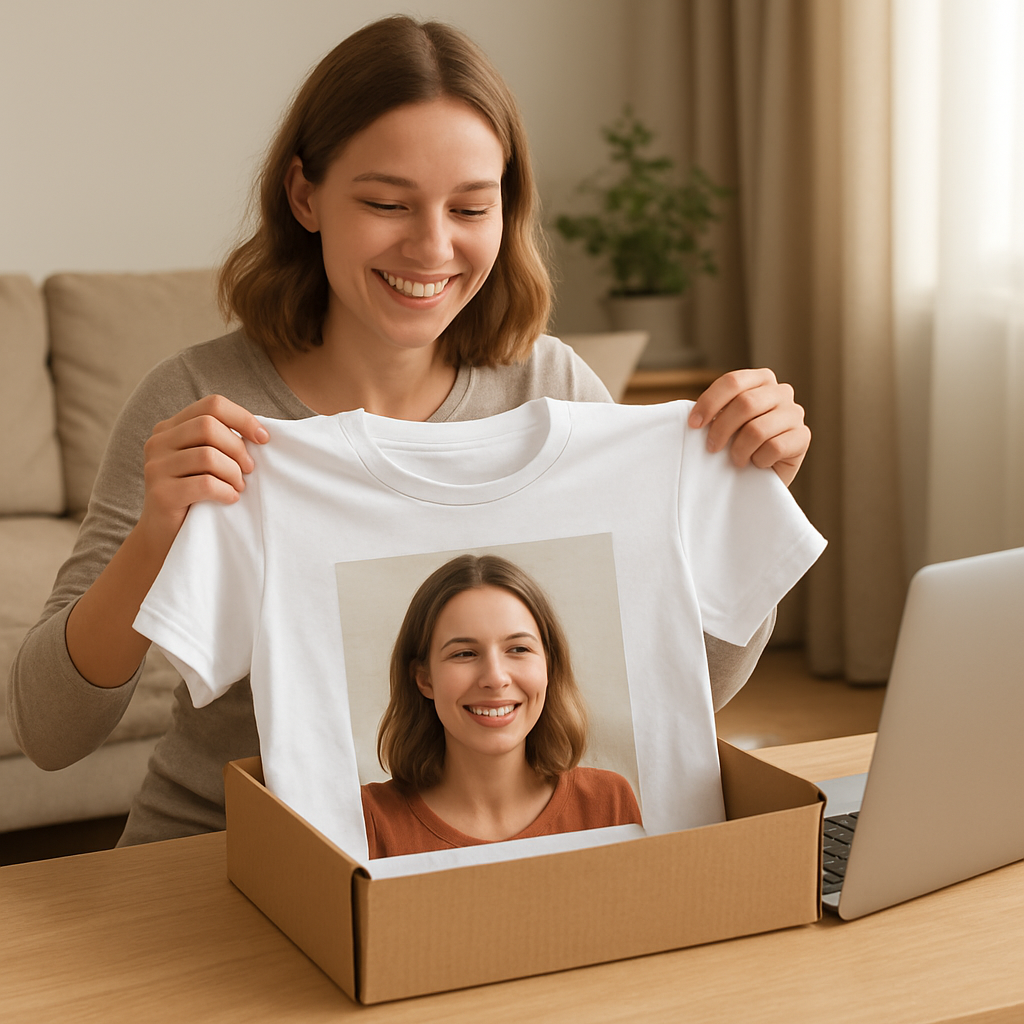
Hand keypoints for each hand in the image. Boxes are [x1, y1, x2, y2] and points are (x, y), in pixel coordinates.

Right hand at [138, 395, 269, 544]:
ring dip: (233, 473)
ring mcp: (155, 467)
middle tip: (249, 470)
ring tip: (238, 487)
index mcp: (170, 428)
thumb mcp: (205, 462)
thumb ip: (220, 442)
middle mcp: (158, 442)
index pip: (212, 405)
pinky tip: (230, 499)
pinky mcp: (161, 493)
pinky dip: (226, 491)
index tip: (263, 439)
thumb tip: (260, 433)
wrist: (165, 535)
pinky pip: (205, 484)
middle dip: (238, 448)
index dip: (242, 418)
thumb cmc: (196, 494)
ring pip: (207, 456)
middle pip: (208, 426)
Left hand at [687, 369, 809, 486]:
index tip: (693, 424)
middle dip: (721, 429)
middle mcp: (781, 391)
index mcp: (761, 379)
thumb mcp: (725, 422)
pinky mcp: (803, 436)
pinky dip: (758, 459)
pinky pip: (774, 447)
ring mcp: (795, 413)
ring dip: (739, 449)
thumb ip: (716, 411)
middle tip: (712, 448)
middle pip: (745, 403)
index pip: (733, 381)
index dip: (709, 402)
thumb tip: (692, 417)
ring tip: (735, 459)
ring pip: (757, 429)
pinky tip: (757, 462)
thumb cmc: (739, 443)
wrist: (762, 475)